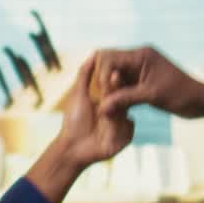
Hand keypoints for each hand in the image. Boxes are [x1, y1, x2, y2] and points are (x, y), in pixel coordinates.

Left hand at [25, 57, 133, 202]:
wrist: (73, 148)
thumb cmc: (73, 122)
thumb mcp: (78, 95)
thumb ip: (85, 74)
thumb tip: (93, 54)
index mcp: (108, 102)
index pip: (117, 88)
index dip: (116, 81)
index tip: (115, 71)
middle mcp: (118, 113)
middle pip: (123, 100)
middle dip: (119, 92)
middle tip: (116, 79)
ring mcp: (122, 126)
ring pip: (127, 114)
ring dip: (117, 112)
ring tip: (109, 109)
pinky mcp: (125, 139)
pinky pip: (130, 130)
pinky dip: (124, 129)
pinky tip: (116, 130)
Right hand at [91, 46, 203, 117]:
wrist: (200, 101)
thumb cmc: (181, 95)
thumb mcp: (152, 96)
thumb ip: (125, 99)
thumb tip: (102, 108)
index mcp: (141, 55)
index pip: (109, 58)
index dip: (102, 75)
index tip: (102, 93)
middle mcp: (138, 58)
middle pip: (108, 63)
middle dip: (101, 80)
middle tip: (100, 99)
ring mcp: (139, 69)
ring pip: (114, 75)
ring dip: (108, 89)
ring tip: (105, 105)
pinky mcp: (141, 80)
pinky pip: (122, 84)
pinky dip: (117, 94)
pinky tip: (114, 107)